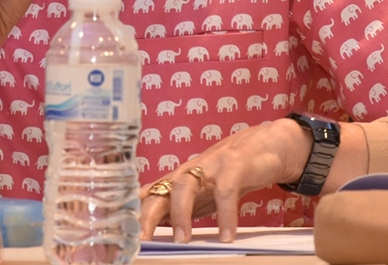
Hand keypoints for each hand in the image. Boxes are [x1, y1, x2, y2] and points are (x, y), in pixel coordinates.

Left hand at [138, 118, 308, 242]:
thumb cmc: (227, 172)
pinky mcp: (233, 165)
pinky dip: (225, 214)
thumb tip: (148, 220)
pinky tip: (226, 235)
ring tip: (181, 240)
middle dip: (147, 214)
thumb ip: (176, 203)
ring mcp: (209, 165)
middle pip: (160, 190)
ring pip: (185, 185)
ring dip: (181, 213)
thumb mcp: (199, 190)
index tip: (123, 235)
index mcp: (177, 179)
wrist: (264, 147)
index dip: (133, 214)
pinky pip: (225, 191)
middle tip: (142, 241)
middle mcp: (188, 171)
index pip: (148, 196)